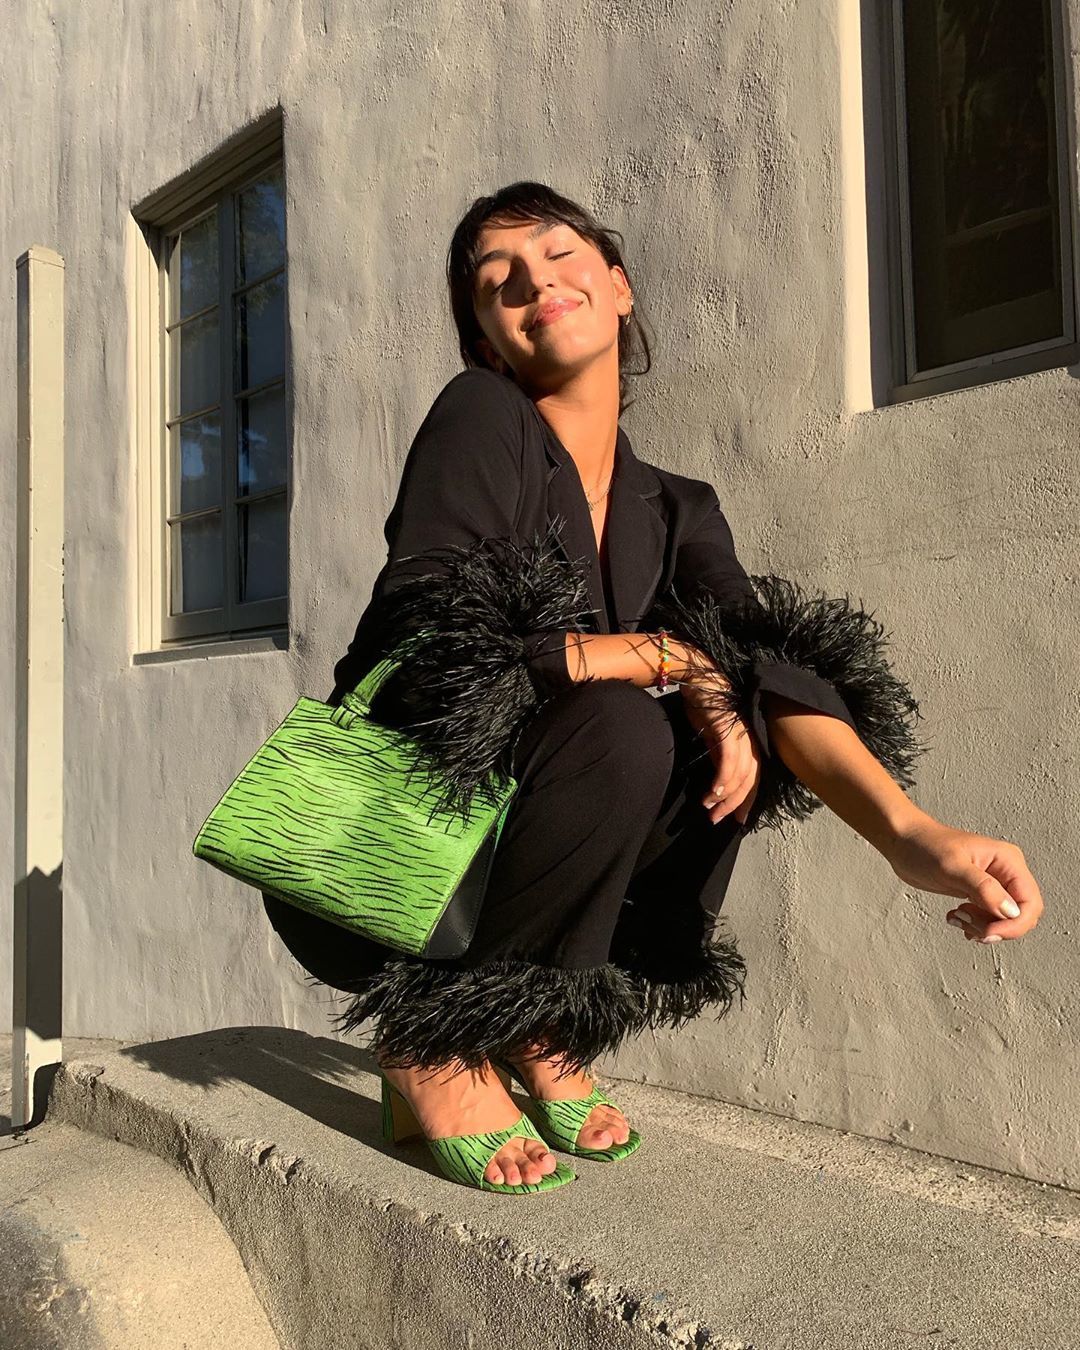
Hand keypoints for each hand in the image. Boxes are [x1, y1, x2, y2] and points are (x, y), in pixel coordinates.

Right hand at [680, 675, 761, 825]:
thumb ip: (719, 755)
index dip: (747, 801)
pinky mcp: (728, 730)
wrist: (698, 677)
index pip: (754, 778)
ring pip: (740, 775)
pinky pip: (729, 761)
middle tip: (719, 820)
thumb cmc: (705, 703)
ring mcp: (741, 735)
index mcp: (748, 743)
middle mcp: (750, 740)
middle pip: (750, 781)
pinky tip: (713, 793)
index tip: (738, 820)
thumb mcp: (713, 735)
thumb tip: (719, 781)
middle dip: (735, 805)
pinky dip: (722, 780)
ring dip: (725, 797)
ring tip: (709, 809)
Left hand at [884, 814, 1043, 944]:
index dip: (1015, 924)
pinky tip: (955, 918)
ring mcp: (993, 884)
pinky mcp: (979, 893)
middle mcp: (1005, 873)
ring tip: (957, 917)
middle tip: (969, 925)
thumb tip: (1011, 911)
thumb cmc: (925, 845)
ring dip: (982, 927)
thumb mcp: (952, 866)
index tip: (989, 933)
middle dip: (997, 928)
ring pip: (1004, 920)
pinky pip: (989, 919)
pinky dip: (974, 925)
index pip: (1029, 903)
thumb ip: (983, 888)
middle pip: (1021, 915)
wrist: (903, 841)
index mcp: (1008, 862)